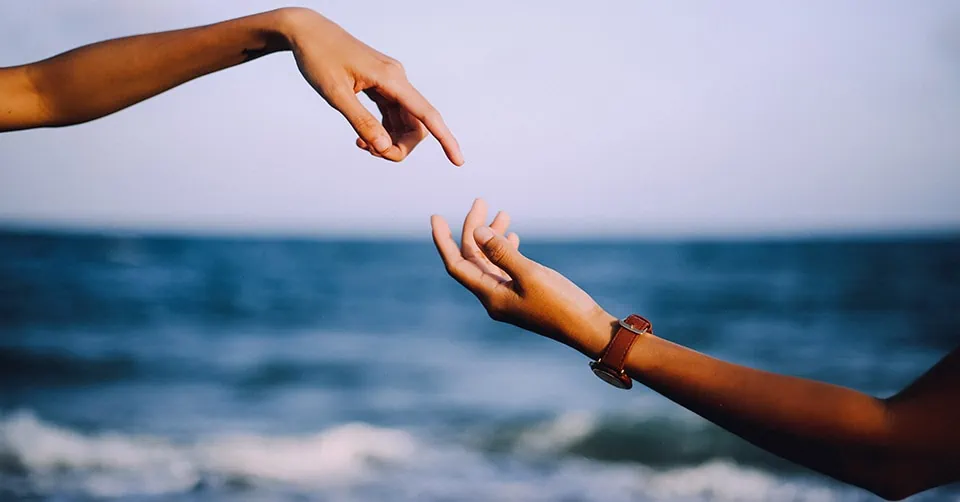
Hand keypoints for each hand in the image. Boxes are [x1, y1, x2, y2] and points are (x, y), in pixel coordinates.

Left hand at [281, 8, 462, 165]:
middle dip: (399, 146)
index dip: (445, 140)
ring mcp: (390, 81)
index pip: (427, 114)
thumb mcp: (336, 94)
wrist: (306, 31)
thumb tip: (384, 147)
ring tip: (361, 145)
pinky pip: (393, 114)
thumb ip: (361, 121)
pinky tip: (363, 138)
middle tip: (369, 152)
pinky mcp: (381, 84)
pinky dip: (383, 130)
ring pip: (404, 122)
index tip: (458, 162)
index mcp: (391, 79)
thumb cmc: (318, 59)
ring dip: (389, 140)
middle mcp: (397, 79)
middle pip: (416, 125)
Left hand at [431, 199, 616, 357]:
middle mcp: (494, 296)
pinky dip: (506, 249)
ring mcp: (508, 296)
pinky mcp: (522, 294)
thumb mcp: (530, 275)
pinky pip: (505, 268)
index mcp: (490, 295)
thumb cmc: (560, 304)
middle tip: (481, 201)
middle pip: (473, 258)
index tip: (435, 217)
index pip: (457, 265)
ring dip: (492, 236)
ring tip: (502, 212)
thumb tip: (477, 232)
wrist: (585, 328)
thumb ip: (503, 253)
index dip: (443, 241)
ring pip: (490, 261)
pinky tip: (513, 235)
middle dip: (474, 229)